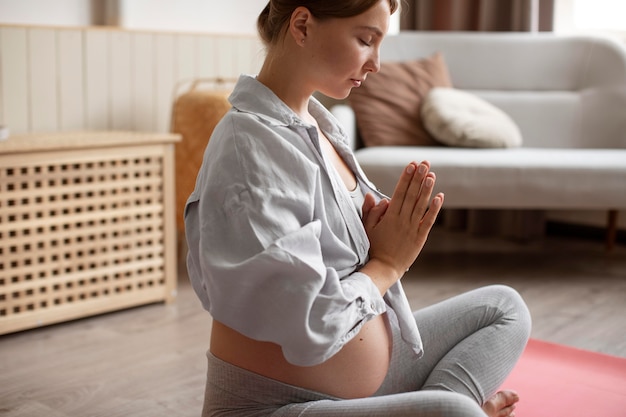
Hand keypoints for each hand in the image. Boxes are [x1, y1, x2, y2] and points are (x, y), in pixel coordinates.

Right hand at [361, 161, 443, 293]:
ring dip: (427, 189)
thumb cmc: (375, 247)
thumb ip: (370, 211)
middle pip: (411, 195)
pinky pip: (428, 220)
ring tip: (431, 175)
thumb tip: (374, 196)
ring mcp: (412, 229)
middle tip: (424, 163)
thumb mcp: (367, 228)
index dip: (406, 178)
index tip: (411, 165)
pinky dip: (434, 209)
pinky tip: (440, 196)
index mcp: (389, 217)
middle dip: (418, 178)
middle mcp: (402, 220)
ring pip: (421, 205)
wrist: (385, 267)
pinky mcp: (420, 237)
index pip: (399, 193)